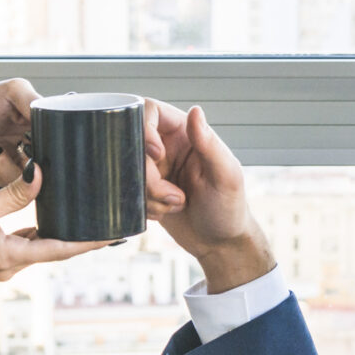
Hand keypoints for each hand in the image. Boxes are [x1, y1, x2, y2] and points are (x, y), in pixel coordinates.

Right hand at [0, 164, 108, 279]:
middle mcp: (7, 267)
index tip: (116, 234)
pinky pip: (21, 243)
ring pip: (38, 245)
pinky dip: (36, 230)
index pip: (60, 249)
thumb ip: (13, 192)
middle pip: (53, 249)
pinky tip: (46, 213)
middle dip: (79, 234)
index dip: (90, 241)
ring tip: (84, 213)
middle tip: (106, 217)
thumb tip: (41, 175)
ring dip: (58, 231)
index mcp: (7, 258)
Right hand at [141, 99, 274, 291]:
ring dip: (147, 193)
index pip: (150, 111)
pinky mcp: (142, 190)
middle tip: (174, 196)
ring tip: (175, 205)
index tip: (157, 156)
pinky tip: (164, 213)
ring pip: (126, 169)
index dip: (145, 129)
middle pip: (132, 143)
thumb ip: (209, 144)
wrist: (218, 244)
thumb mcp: (225, 176)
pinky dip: (141, 205)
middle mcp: (165, 146)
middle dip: (148, 175)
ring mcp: (152, 169)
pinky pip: (125, 190)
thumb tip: (195, 110)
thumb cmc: (229, 209)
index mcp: (186, 132)